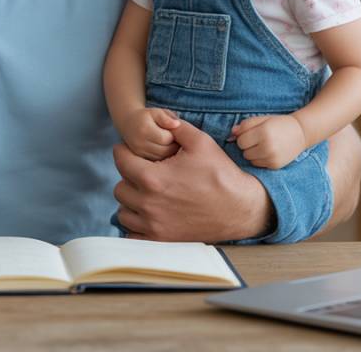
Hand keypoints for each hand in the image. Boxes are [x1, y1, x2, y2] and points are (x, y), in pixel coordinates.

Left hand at [113, 120, 272, 241]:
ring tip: (147, 192)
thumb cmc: (221, 174)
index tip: (131, 151)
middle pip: (120, 186)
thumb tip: (162, 120)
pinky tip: (149, 214)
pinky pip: (133, 235)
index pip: (120, 161)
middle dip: (129, 176)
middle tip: (144, 171)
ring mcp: (154, 225)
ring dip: (131, 201)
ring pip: (123, 211)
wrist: (240, 208)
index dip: (124, 151)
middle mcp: (149, 204)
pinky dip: (136, 224)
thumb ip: (176, 128)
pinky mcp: (161, 240)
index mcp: (153, 178)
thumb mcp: (201, 142)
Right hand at [117, 108, 179, 160]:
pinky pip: (156, 159)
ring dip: (169, 151)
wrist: (128, 123)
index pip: (166, 139)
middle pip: (165, 150)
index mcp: (145, 129)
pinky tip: (162, 147)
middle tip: (173, 137)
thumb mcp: (156, 112)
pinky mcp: (139, 157)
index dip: (174, 136)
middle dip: (173, 145)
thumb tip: (177, 124)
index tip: (173, 130)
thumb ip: (167, 117)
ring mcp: (139, 151)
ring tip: (168, 141)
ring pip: (162, 157)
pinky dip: (162, 155)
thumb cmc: (146, 116)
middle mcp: (140, 142)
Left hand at [231, 114, 306, 168]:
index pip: (241, 141)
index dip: (243, 137)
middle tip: (257, 139)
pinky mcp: (275, 165)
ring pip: (249, 159)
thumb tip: (231, 134)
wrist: (301, 133)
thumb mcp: (261, 119)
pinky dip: (259, 159)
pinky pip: (257, 164)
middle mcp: (268, 147)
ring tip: (263, 145)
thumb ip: (245, 125)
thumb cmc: (278, 124)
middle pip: (244, 151)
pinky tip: (268, 152)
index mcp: (263, 132)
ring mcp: (272, 158)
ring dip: (252, 153)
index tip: (251, 133)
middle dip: (247, 145)